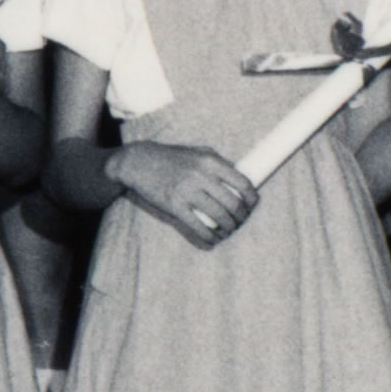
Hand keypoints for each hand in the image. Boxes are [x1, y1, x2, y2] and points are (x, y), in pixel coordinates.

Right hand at [112, 141, 259, 246]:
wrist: (139, 162)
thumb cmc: (171, 157)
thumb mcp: (197, 153)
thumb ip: (219, 164)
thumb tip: (240, 181)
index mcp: (210, 160)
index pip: (242, 182)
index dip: (251, 198)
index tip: (252, 204)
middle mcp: (200, 175)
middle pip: (233, 203)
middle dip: (242, 217)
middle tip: (241, 220)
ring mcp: (186, 191)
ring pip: (219, 216)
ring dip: (229, 228)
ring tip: (229, 230)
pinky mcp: (174, 205)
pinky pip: (198, 226)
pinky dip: (210, 236)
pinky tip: (214, 238)